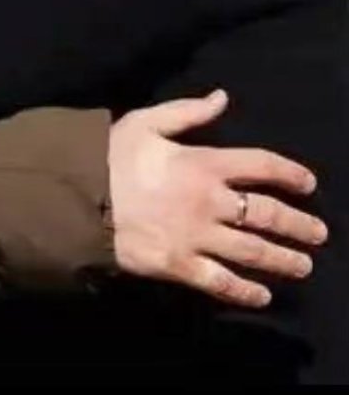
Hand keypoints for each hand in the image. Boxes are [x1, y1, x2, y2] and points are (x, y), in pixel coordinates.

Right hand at [108, 89, 325, 307]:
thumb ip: (188, 111)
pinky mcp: (179, 265)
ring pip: (252, 251)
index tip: (309, 184)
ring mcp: (197, 237)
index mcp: (204, 163)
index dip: (290, 173)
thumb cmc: (110, 157)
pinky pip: (220, 282)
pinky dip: (244, 292)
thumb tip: (222, 97)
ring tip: (303, 267)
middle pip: (267, 215)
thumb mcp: (147, 121)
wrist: (75, 198)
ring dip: (283, 260)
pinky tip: (262, 296)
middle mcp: (210, 202)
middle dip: (298, 225)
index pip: (261, 166)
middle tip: (319, 234)